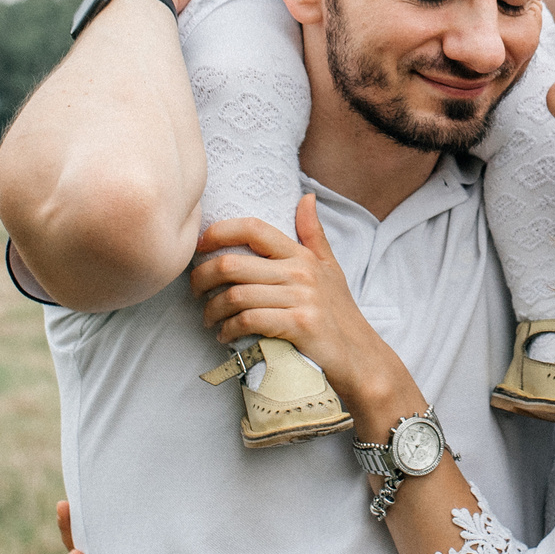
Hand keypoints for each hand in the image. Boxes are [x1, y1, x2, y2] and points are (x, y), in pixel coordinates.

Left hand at [190, 196, 416, 418]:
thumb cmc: (339, 313)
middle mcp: (301, 272)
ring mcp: (301, 298)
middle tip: (195, 291)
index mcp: (302, 255)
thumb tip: (307, 197)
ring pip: (236, 296)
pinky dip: (229, 329)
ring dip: (212, 310)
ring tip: (209, 318)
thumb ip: (313, 233)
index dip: (218, 232)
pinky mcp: (298, 325)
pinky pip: (249, 320)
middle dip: (202, 278)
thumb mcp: (330, 268)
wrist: (360, 356)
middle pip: (233, 265)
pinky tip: (225, 335)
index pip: (253, 229)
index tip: (199, 248)